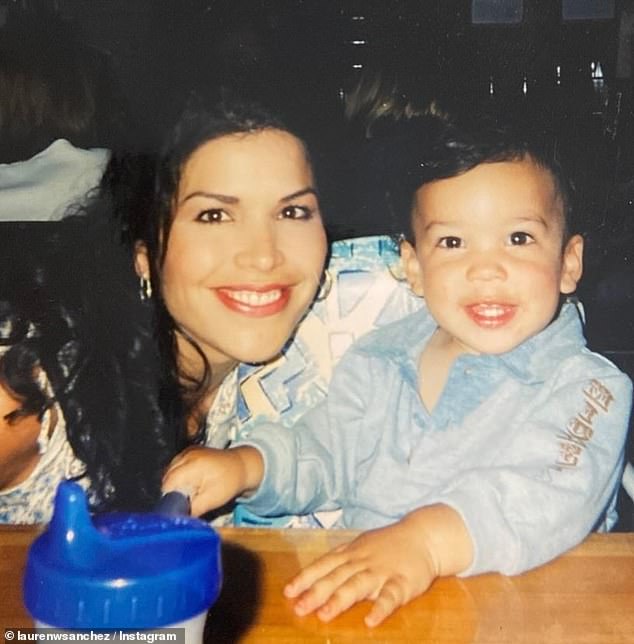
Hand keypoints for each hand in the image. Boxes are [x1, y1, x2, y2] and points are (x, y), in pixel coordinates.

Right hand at [162, 445, 262, 516]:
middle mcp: (186, 455)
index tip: (177, 506)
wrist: (241, 466)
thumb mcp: (212, 500)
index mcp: (192, 465)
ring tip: (191, 489)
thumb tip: (177, 518)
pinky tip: (191, 482)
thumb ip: (192, 509)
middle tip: (187, 499)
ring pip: (168, 472)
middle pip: (166, 477)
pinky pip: (175, 466)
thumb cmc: (229, 482)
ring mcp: (186, 451)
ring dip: (175, 483)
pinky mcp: (188, 451)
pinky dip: (178, 475)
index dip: (170, 498)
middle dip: (172, 491)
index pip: (168, 484)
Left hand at [284, 504, 472, 626]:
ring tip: (324, 615)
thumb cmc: (389, 544)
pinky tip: (370, 621)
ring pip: (358, 585)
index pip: (324, 565)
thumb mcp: (361, 546)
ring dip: (340, 599)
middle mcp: (363, 561)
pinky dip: (380, 608)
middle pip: (336, 577)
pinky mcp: (403, 582)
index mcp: (351, 553)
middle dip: (316, 592)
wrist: (424, 536)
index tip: (288, 592)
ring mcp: (382, 571)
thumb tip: (314, 573)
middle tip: (299, 608)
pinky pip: (390, 596)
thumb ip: (340, 559)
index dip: (306, 578)